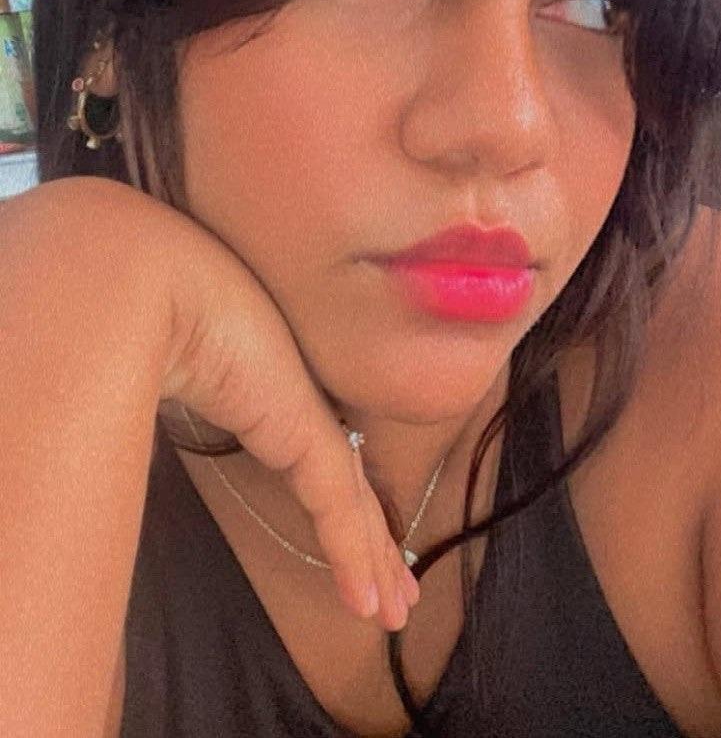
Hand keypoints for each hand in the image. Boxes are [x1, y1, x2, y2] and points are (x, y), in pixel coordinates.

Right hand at [152, 187, 419, 631]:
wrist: (158, 277)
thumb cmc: (154, 301)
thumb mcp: (178, 359)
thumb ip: (196, 386)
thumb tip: (172, 400)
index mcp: (275, 388)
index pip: (321, 458)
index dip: (343, 503)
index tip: (362, 538)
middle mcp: (300, 403)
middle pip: (348, 485)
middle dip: (375, 541)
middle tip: (400, 587)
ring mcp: (307, 417)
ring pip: (355, 506)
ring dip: (375, 563)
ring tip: (398, 608)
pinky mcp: (304, 434)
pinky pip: (338, 511)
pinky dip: (355, 559)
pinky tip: (369, 602)